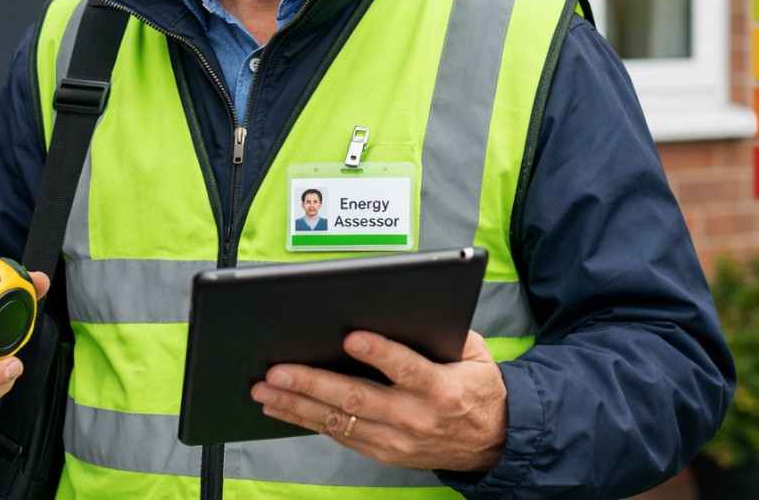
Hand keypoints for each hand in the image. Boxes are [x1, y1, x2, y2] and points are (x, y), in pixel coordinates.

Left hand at [250, 329, 506, 471]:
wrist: (494, 442)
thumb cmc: (478, 388)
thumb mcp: (474, 353)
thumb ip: (442, 331)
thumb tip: (402, 305)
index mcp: (441, 388)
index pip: (406, 368)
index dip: (378, 353)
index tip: (350, 337)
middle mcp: (415, 418)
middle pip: (357, 398)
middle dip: (312, 383)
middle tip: (277, 370)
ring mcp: (396, 440)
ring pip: (338, 421)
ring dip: (296, 405)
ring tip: (264, 390)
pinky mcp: (384, 453)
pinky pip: (339, 435)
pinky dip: (306, 420)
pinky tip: (282, 407)